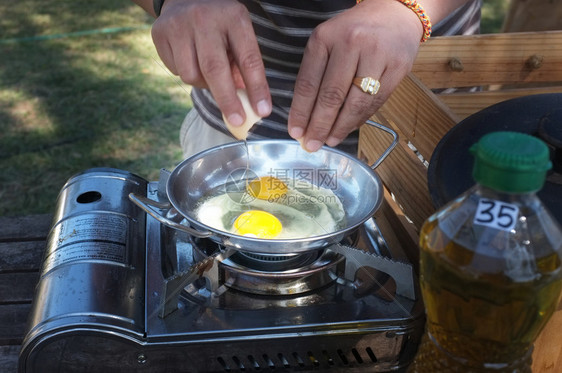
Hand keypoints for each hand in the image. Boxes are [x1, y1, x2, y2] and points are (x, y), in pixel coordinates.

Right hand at [151, 0, 271, 126]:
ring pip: (192, 75)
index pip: (248, 59)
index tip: (263, 111)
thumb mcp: (239, 34)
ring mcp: (179, 25)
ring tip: (209, 72)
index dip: (257, 88)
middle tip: (238, 120)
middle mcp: (204, 18)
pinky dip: (187, 74)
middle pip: (215, 70)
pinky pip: (176, 71)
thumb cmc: (221, 24)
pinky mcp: (160, 33)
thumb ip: (243, 64)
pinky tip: (191, 59)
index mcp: (233, 17)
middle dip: (228, 100)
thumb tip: (247, 102)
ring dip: (204, 85)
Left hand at [287, 0, 422, 151]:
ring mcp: (377, 55)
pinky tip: (348, 128)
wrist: (394, 12)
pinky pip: (376, 102)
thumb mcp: (327, 41)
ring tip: (330, 140)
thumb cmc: (355, 31)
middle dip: (320, 125)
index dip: (301, 112)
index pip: (308, 82)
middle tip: (312, 144)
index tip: (295, 131)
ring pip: (356, 103)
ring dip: (341, 127)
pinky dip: (360, 119)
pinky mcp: (398, 67)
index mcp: (325, 37)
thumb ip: (315, 73)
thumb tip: (306, 116)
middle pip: (332, 95)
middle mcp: (351, 43)